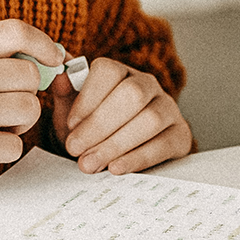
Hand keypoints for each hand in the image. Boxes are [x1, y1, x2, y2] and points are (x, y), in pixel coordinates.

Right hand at [0, 19, 67, 178]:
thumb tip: (45, 56)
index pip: (15, 32)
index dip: (43, 43)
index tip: (53, 57)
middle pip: (30, 75)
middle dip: (24, 91)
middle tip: (2, 102)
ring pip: (30, 109)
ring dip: (19, 121)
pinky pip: (16, 145)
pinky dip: (5, 148)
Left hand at [51, 57, 190, 174]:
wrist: (120, 153)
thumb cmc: (94, 128)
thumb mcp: (74, 112)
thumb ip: (65, 94)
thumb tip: (58, 76)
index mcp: (121, 72)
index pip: (108, 71)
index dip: (87, 98)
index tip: (70, 124)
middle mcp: (148, 85)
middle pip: (131, 94)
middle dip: (99, 124)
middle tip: (74, 149)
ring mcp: (168, 108)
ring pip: (150, 119)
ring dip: (116, 144)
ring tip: (89, 163)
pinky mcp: (180, 135)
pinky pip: (163, 145)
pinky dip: (137, 158)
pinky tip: (115, 168)